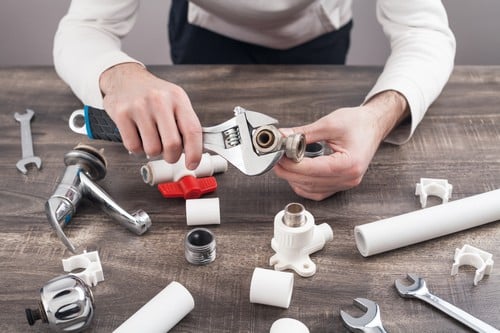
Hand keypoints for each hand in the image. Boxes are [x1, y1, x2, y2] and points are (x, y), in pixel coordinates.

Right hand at [99, 63, 202, 168]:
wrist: (125, 77)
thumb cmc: (153, 94)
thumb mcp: (175, 101)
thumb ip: (185, 124)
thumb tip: (195, 151)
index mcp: (178, 98)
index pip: (192, 130)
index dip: (194, 153)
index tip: (192, 164)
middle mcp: (159, 100)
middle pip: (172, 144)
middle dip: (171, 156)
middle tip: (169, 154)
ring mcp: (139, 107)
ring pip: (152, 149)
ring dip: (153, 152)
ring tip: (151, 139)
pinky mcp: (121, 114)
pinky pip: (133, 146)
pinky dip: (137, 149)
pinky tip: (138, 137)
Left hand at [274, 91, 407, 199]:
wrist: (372, 125)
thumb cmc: (358, 123)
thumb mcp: (329, 123)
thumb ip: (304, 133)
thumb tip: (283, 137)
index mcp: (349, 164)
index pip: (313, 169)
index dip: (292, 164)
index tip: (279, 156)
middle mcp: (349, 178)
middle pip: (310, 182)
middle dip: (289, 171)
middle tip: (277, 158)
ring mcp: (345, 183)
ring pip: (311, 189)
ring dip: (294, 178)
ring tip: (284, 162)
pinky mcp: (340, 184)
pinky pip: (317, 191)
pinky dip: (303, 184)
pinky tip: (296, 173)